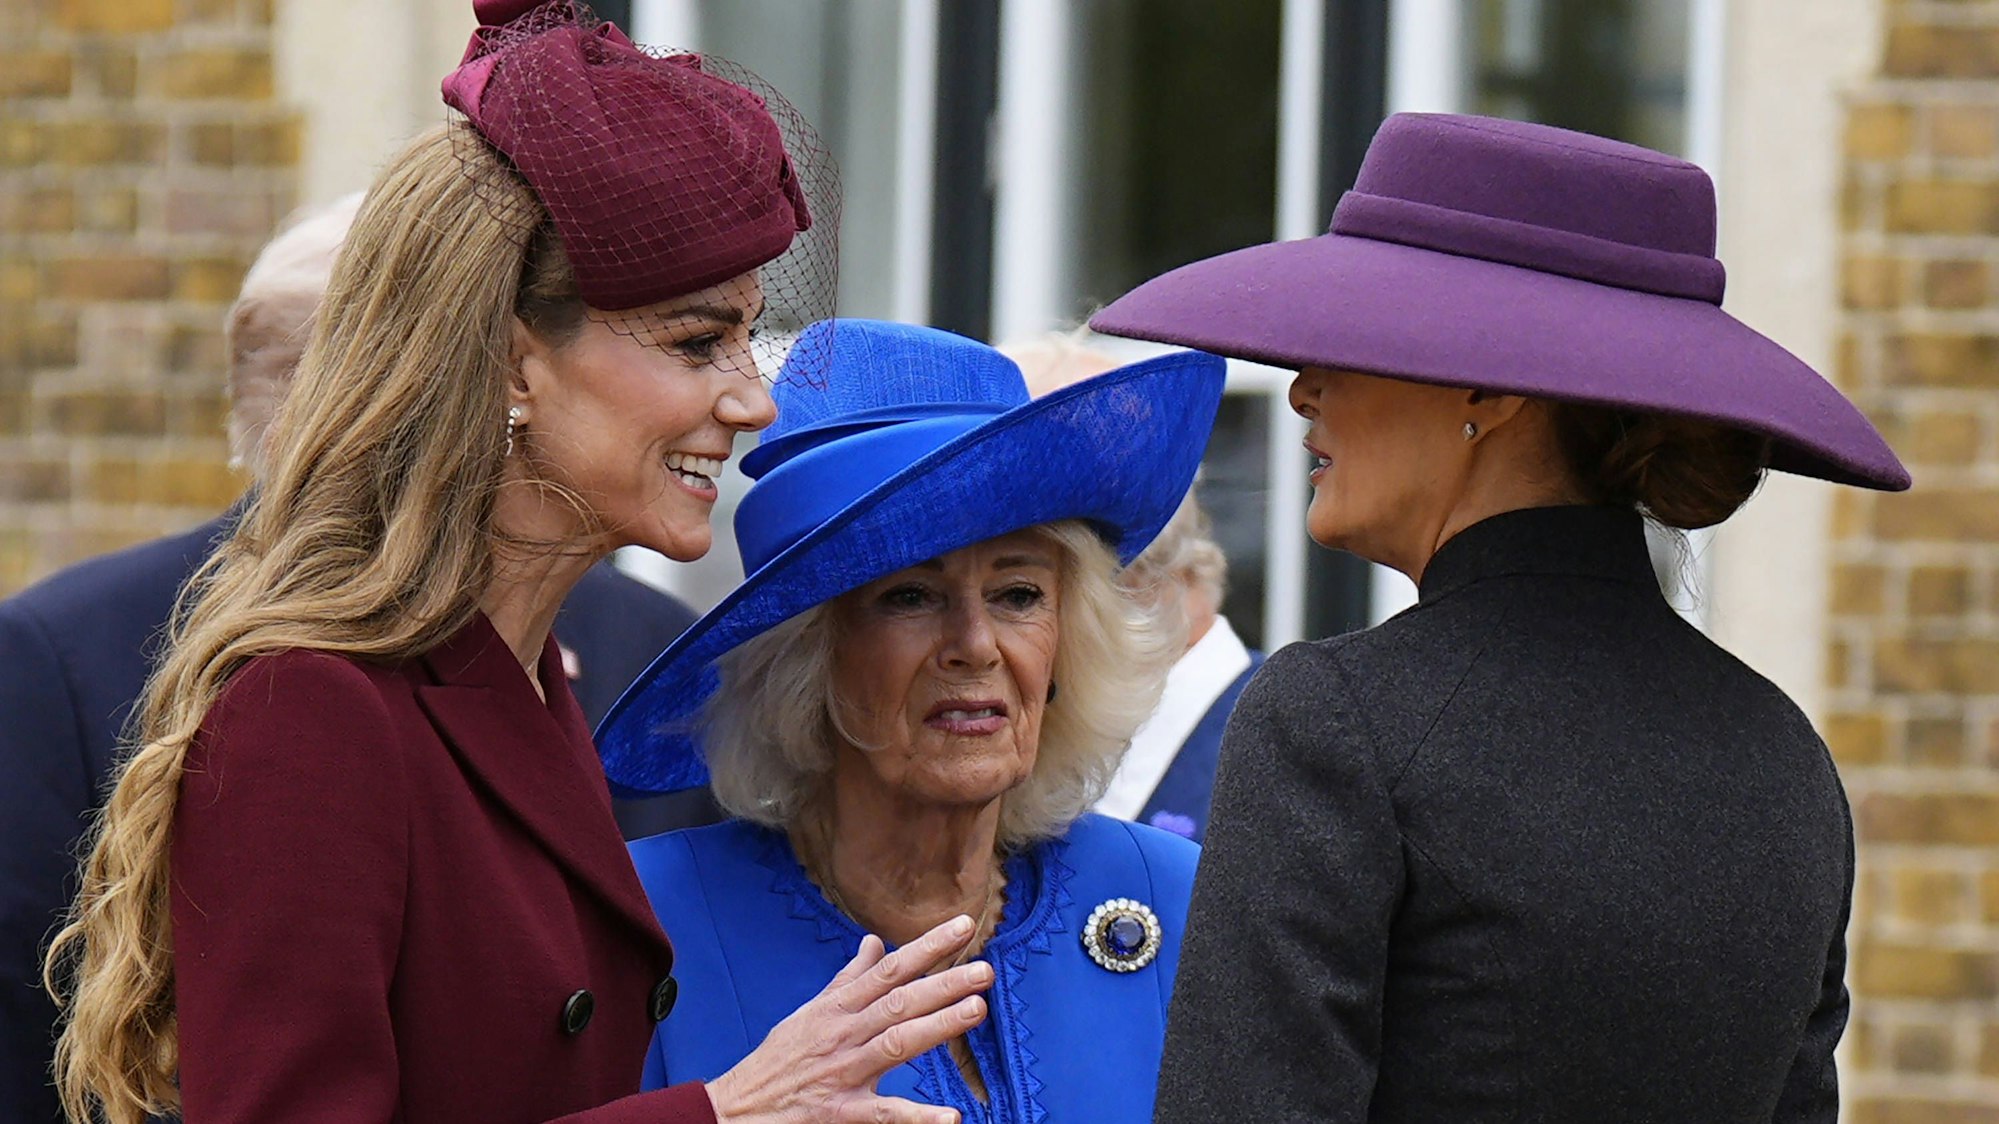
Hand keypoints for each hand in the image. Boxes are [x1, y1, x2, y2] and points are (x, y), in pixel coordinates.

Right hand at [705, 914, 992, 1123]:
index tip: (964, 925)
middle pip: (899, 1002)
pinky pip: (883, 1113)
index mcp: (838, 1007)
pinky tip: (949, 1117)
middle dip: (943, 984)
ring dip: (938, 1026)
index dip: (928, 947)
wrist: (735, 1109)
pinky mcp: (840, 1111)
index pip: (890, 969)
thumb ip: (847, 978)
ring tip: (976, 1010)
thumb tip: (874, 942)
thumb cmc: (778, 1059)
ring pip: (896, 1043)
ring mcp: (843, 1071)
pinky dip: (916, 1117)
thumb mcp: (810, 1012)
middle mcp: (843, 1033)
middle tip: (985, 970)